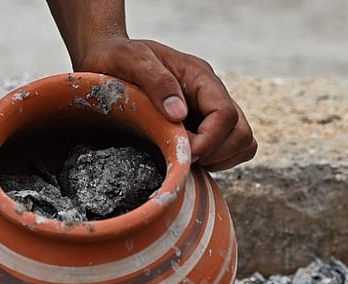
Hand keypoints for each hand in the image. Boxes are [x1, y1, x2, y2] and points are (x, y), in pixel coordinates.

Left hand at [73, 37, 257, 171]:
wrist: (107, 57)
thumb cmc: (117, 57)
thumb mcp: (132, 61)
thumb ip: (157, 83)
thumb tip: (179, 114)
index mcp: (199, 77)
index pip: (226, 114)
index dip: (209, 141)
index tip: (183, 154)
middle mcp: (209, 95)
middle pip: (240, 133)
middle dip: (216, 153)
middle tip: (181, 159)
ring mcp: (207, 111)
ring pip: (240, 143)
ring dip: (217, 159)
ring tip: (183, 159)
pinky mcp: (199, 126)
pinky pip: (224, 151)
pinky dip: (211, 161)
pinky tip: (181, 158)